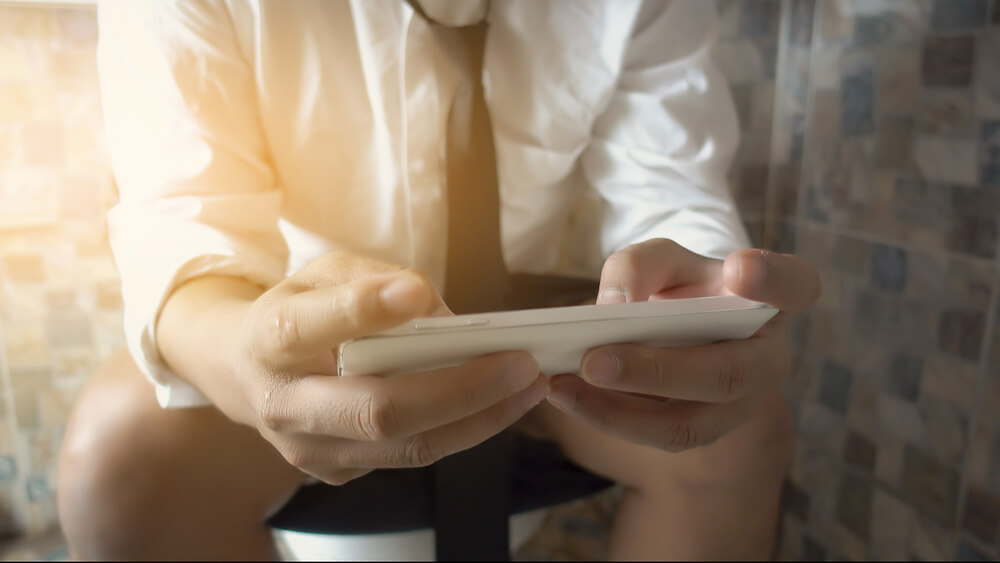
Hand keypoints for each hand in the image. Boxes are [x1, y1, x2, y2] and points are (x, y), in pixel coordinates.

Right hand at [231, 252, 547, 484]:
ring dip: (479, 418)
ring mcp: (309, 449)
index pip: (310, 327)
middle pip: (377, 412)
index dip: (364, 309)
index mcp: (269, 339)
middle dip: (460, 390)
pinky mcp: (337, 471)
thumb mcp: (323, 273)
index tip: (415, 291)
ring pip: (407, 447)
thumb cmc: (298, 311)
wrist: (243, 372)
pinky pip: (410, 455)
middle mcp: (284, 404)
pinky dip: (461, 429)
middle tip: (520, 364)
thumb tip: (439, 314)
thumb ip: (374, 282)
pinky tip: (498, 403)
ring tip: (529, 386)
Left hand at [545, 238, 819, 451]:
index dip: (774, 279)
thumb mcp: (660, 261)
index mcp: (770, 301)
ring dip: (618, 410)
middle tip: (593, 359)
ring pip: (688, 422)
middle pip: (726, 374)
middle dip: (656, 371)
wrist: (678, 330)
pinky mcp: (700, 430)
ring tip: (562, 386)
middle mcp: (765, 358)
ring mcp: (737, 405)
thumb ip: (639, 266)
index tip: (739, 268)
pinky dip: (606, 417)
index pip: (795, 286)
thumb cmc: (678, 288)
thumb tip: (613, 305)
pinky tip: (565, 395)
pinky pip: (656, 435)